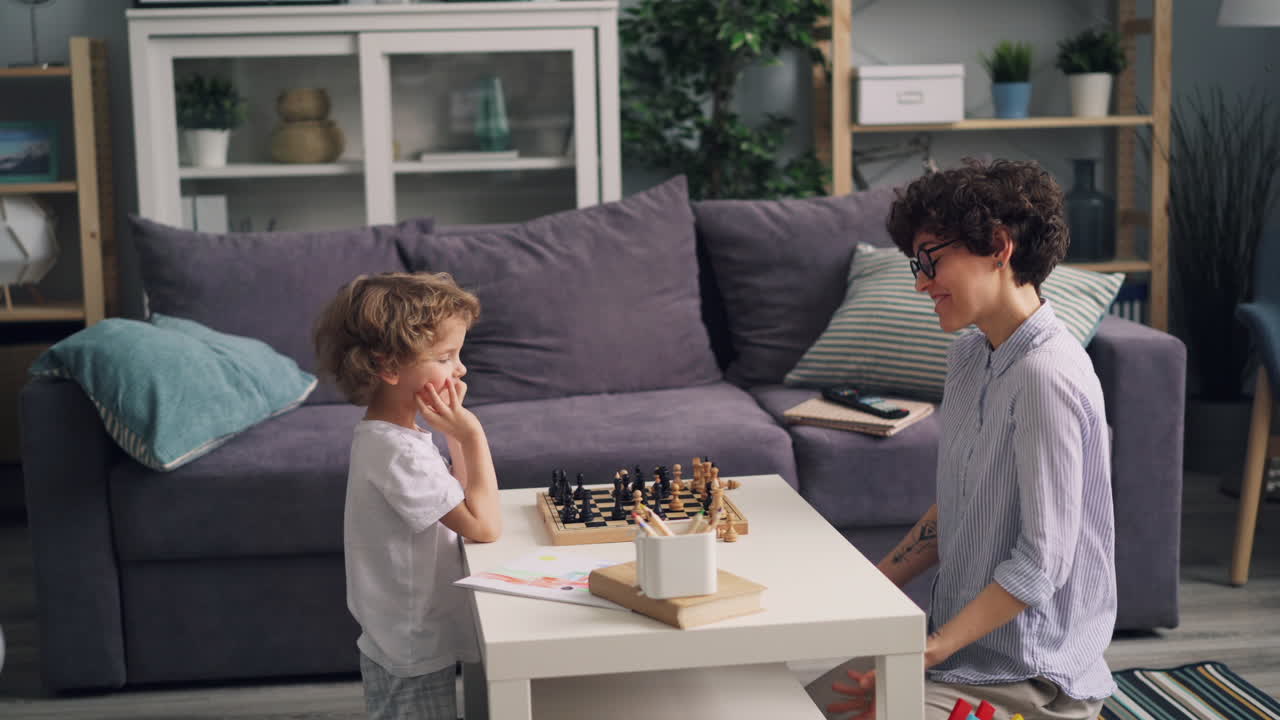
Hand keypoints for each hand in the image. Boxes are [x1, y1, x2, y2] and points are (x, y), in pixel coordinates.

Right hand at [416, 379, 479, 440]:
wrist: (470, 436)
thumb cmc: (456, 427)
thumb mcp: (443, 421)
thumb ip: (436, 413)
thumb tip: (432, 401)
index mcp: (434, 422)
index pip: (423, 412)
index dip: (417, 403)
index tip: (414, 393)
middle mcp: (439, 420)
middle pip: (425, 410)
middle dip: (419, 400)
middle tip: (415, 389)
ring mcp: (448, 416)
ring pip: (438, 403)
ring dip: (432, 393)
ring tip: (427, 384)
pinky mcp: (457, 411)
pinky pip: (453, 398)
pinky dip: (450, 388)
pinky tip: (448, 380)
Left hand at [827, 636, 950, 718]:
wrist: (924, 656)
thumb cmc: (913, 667)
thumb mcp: (892, 671)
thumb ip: (874, 677)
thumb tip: (861, 681)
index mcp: (886, 701)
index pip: (867, 715)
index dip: (856, 719)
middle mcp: (883, 696)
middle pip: (860, 705)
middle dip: (845, 706)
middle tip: (832, 707)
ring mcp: (881, 687)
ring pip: (861, 693)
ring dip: (848, 690)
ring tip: (836, 687)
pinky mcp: (880, 678)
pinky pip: (866, 680)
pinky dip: (858, 677)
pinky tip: (850, 675)